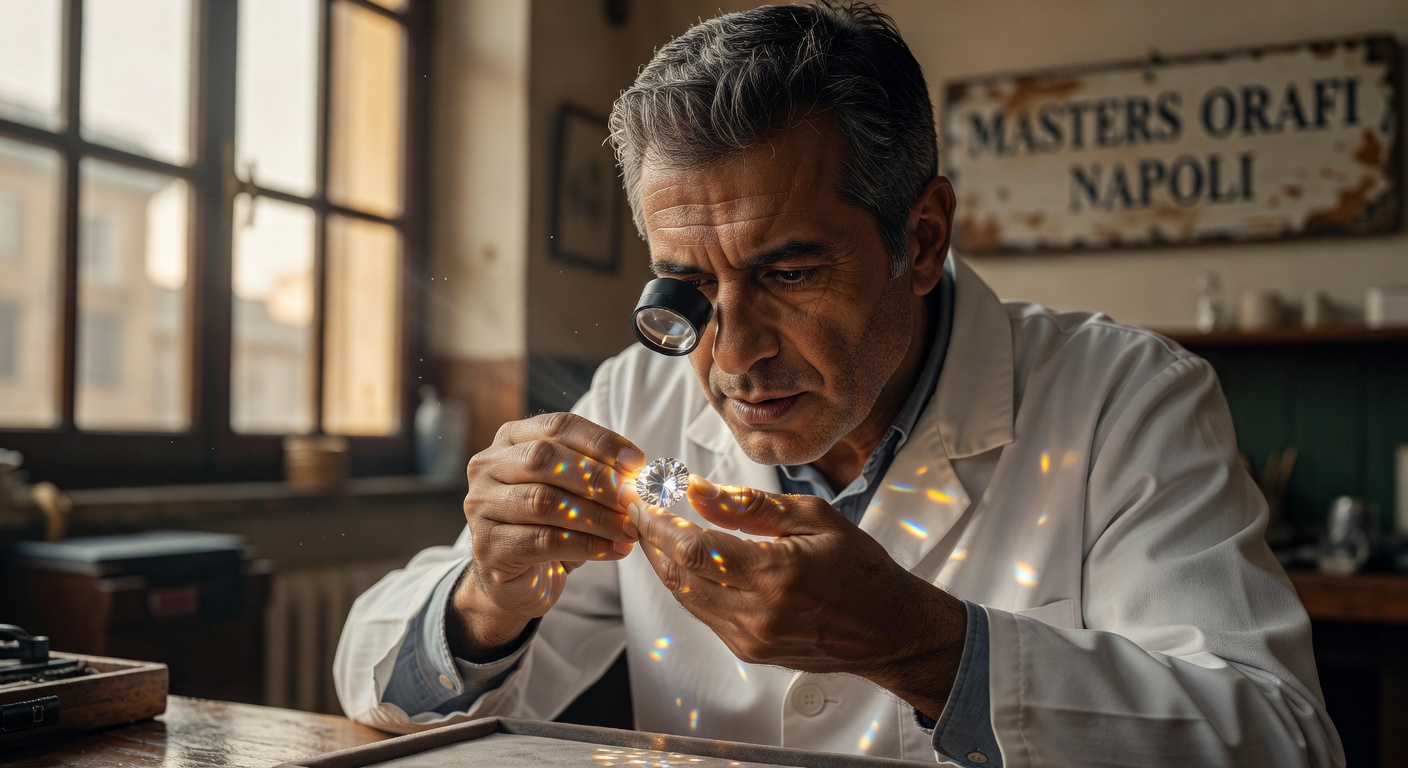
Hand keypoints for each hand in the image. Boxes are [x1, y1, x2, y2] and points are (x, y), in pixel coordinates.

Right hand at [452, 412, 643, 659]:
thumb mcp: (575, 492)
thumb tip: (640, 472)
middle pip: (545, 458)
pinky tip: (616, 549)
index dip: (601, 442)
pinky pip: (544, 541)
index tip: (638, 463)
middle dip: (597, 478)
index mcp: (511, 439)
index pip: (558, 426)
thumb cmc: (552, 526)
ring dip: (597, 516)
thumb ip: (599, 474)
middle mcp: (488, 466)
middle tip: (634, 498)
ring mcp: (480, 505)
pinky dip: (588, 545)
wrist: (519, 580)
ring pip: (544, 501)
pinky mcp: (487, 545)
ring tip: (631, 528)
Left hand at [627, 476, 967, 718]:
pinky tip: (685, 560)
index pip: (692, 548)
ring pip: (685, 597)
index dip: (658, 523)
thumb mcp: (812, 518)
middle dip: (652, 540)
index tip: (642, 499)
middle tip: (641, 510)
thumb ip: (749, 506)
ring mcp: (750, 638)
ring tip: (655, 530)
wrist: (888, 628)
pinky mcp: (749, 651)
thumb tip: (696, 491)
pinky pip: (702, 613)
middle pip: (679, 575)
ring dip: (663, 563)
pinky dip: (686, 584)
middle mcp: (757, 613)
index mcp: (775, 574)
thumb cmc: (858, 567)